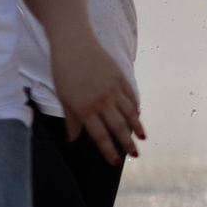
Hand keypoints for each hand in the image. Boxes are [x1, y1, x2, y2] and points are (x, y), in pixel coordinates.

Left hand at [52, 35, 143, 164]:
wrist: (74, 43)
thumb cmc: (63, 71)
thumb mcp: (63, 97)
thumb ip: (71, 120)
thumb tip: (72, 139)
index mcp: (84, 108)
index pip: (100, 136)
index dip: (109, 150)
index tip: (115, 162)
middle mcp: (101, 101)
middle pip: (118, 127)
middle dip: (127, 144)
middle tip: (135, 155)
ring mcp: (113, 89)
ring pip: (129, 113)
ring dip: (137, 128)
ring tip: (142, 138)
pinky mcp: (120, 78)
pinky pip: (131, 97)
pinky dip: (136, 108)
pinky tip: (138, 116)